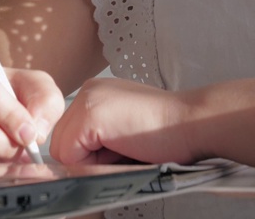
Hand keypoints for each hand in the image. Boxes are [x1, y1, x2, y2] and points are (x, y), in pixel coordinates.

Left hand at [49, 77, 199, 165]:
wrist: (192, 123)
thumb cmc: (169, 131)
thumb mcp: (123, 129)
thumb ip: (97, 138)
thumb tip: (74, 163)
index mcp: (96, 93)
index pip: (69, 136)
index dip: (91, 154)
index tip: (122, 146)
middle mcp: (88, 91)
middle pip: (62, 143)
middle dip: (89, 158)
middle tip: (126, 147)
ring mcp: (87, 100)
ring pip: (63, 151)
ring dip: (92, 161)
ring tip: (126, 147)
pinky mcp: (90, 116)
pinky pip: (70, 156)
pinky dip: (94, 163)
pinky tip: (123, 147)